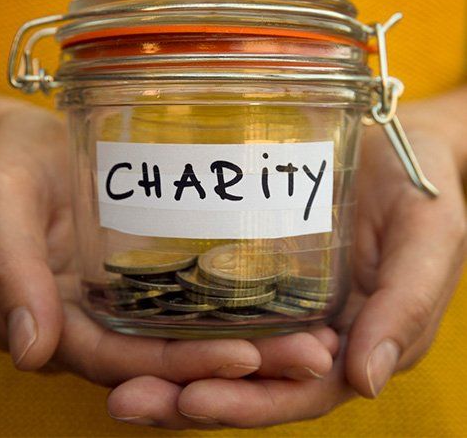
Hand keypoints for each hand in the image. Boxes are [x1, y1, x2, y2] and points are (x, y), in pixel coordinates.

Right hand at [0, 91, 337, 428]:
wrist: (26, 144)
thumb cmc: (10, 166)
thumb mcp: (1, 203)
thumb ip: (8, 268)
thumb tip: (30, 349)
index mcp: (55, 323)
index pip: (122, 363)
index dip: (181, 367)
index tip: (247, 357)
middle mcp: (94, 324)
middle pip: (167, 359)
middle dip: (237, 365)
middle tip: (310, 353)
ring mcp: (124, 301)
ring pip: (188, 337)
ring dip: (251, 344)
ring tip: (316, 336)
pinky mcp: (147, 273)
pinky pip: (192, 300)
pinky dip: (235, 308)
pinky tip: (284, 300)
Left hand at [105, 94, 466, 427]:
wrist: (395, 143)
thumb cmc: (422, 188)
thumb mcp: (429, 239)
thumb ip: (407, 305)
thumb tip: (367, 379)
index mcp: (354, 337)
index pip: (298, 390)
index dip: (247, 403)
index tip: (191, 401)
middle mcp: (312, 329)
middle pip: (249, 379)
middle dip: (190, 396)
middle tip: (128, 399)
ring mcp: (283, 298)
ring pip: (226, 346)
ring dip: (174, 367)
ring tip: (117, 376)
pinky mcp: (259, 264)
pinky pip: (218, 298)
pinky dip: (182, 314)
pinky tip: (137, 313)